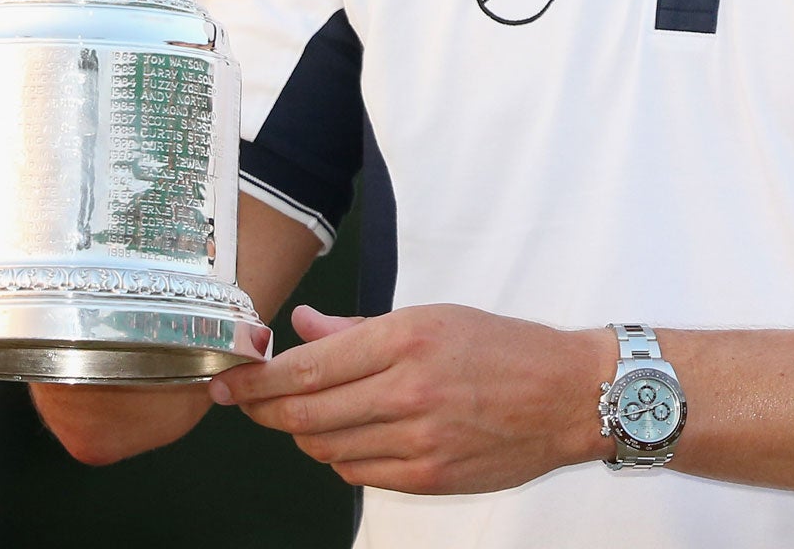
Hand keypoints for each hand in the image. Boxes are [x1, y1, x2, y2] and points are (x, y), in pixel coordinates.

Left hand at [210, 304, 612, 494]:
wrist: (567, 396)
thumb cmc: (502, 347)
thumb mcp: (431, 316)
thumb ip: (358, 328)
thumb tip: (301, 327)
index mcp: (405, 339)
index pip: (306, 368)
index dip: (255, 379)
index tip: (227, 378)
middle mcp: (407, 390)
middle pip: (303, 416)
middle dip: (260, 409)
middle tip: (243, 400)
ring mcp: (418, 441)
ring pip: (324, 448)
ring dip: (300, 434)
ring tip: (300, 416)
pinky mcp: (428, 477)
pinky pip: (357, 473)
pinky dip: (338, 457)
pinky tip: (345, 438)